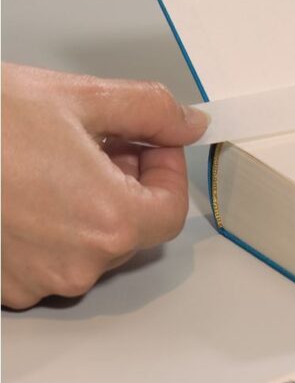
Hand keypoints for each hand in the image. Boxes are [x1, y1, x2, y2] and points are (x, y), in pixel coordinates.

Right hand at [1, 63, 208, 308]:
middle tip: (105, 143)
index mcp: (107, 221)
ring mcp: (36, 280)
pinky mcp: (4, 284)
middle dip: (130, 182)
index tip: (151, 145)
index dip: (167, 171)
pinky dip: (55, 225)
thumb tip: (188, 123)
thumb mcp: (82, 98)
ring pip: (93, 243)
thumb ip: (152, 112)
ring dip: (92, 202)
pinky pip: (51, 257)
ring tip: (60, 159)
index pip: (172, 211)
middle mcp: (76, 263)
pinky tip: (31, 188)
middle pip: (134, 229)